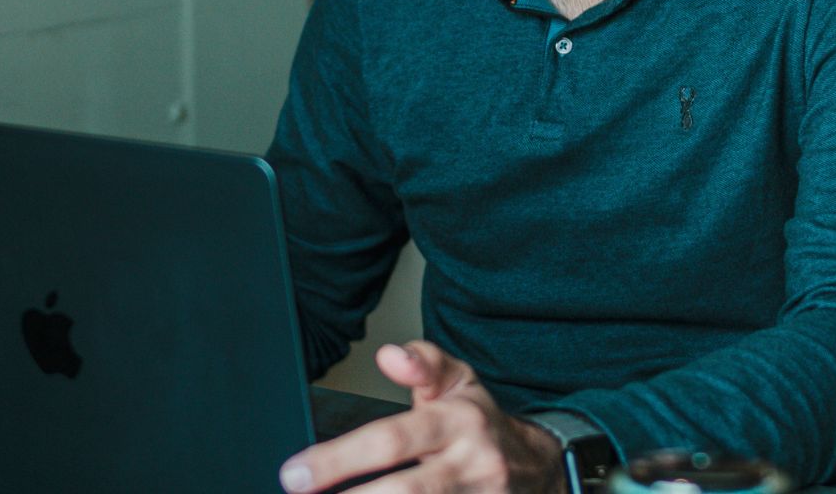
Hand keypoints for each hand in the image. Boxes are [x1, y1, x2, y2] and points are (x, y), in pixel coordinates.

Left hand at [279, 340, 568, 493]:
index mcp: (459, 421)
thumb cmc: (482, 423)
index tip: (295, 473)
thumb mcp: (460, 381)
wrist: (540, 467)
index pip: (392, 439)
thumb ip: (424, 363)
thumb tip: (388, 355)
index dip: (339, 459)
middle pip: (404, 491)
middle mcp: (470, 464)